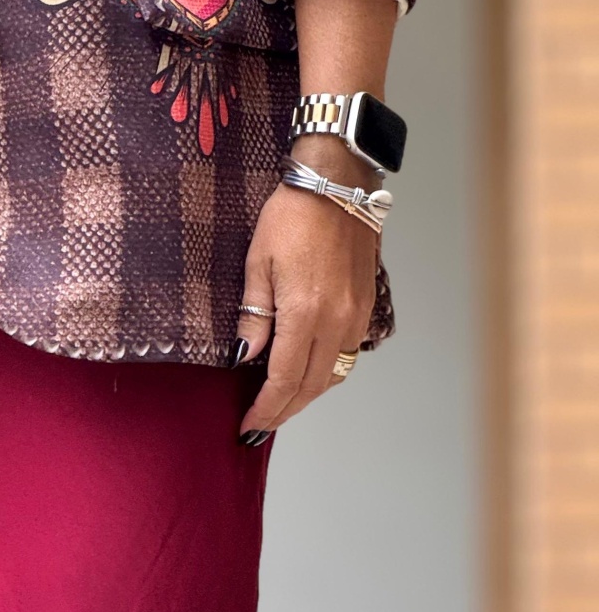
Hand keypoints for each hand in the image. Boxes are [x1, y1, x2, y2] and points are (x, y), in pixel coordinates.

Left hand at [237, 154, 377, 439]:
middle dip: (285, 410)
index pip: (285, 380)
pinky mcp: (366, 306)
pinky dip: (326, 371)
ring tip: (281, 403)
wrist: (336, 185)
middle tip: (261, 424)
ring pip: (334, 374)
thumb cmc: (291, 217)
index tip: (248, 426)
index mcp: (304, 313)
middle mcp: (336, 321)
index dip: (266, 409)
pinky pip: (347, 354)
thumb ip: (254, 316)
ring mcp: (356, 315)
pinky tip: (307, 370)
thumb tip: (245, 357)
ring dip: (307, 395)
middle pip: (312, 386)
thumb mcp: (257, 264)